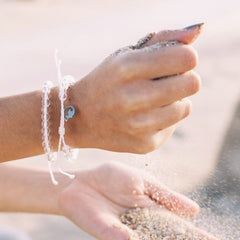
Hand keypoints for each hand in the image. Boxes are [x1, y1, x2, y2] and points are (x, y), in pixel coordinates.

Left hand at [58, 162, 215, 239]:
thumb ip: (165, 196)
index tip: (213, 239)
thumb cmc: (112, 177)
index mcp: (153, 210)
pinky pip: (125, 239)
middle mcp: (144, 225)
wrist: (83, 182)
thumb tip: (195, 210)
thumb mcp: (143, 182)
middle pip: (167, 237)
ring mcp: (127, 231)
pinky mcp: (109, 235)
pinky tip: (137, 237)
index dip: (195, 233)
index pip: (178, 225)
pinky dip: (133, 239)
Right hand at [68, 24, 202, 153]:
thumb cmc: (107, 81)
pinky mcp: (145, 144)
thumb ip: (163, 39)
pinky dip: (164, 119)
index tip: (173, 62)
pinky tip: (144, 117)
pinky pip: (173, 125)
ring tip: (152, 100)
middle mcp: (132, 98)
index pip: (186, 58)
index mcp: (127, 68)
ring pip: (185, 107)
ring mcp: (139, 125)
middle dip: (183, 79)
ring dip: (174, 101)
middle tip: (164, 82)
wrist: (79, 118)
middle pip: (192, 83)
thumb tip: (198, 31)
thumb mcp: (126, 54)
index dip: (185, 57)